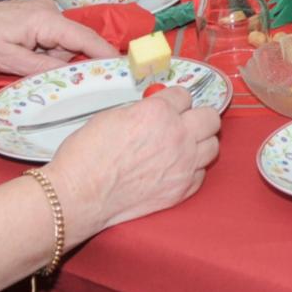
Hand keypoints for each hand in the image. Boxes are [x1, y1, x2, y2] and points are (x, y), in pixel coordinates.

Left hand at [0, 0, 116, 75]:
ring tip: (29, 69)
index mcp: (46, 20)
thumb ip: (43, 69)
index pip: (84, 37)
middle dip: (73, 62)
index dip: (105, 53)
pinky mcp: (35, 19)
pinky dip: (47, 54)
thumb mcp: (9, 61)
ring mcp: (43, 14)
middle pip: (76, 42)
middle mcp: (50, 12)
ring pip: (63, 44)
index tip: (124, 67)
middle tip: (66, 82)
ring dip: (55, 60)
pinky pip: (52, 39)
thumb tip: (74, 76)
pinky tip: (29, 62)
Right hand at [48, 87, 220, 240]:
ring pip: (213, 145)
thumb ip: (143, 110)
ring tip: (184, 146)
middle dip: (197, 116)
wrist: (78, 196)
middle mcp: (177, 135)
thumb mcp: (113, 115)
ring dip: (200, 142)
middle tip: (185, 122)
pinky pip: (201, 173)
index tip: (169, 106)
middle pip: (210, 117)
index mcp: (158, 112)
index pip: (184, 95)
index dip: (174, 100)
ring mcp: (183, 164)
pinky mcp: (182, 190)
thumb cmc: (86, 155)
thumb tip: (154, 110)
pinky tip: (176, 169)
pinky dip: (192, 170)